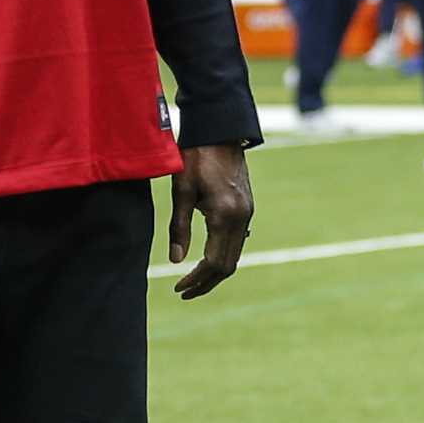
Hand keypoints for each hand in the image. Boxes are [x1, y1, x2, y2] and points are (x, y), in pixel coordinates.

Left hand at [169, 143, 253, 299]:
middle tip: (183, 292)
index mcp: (225, 215)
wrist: (220, 130)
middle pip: (228, 266)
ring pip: (235, 255)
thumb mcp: (181, 191)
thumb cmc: (196, 156)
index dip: (197, 280)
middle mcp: (242, 218)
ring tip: (193, 280)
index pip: (214, 263)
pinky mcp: (247, 207)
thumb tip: (176, 261)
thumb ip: (179, 228)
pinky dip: (222, 256)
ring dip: (214, 272)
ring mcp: (248, 213)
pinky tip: (206, 259)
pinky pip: (237, 241)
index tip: (178, 287)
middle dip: (206, 283)